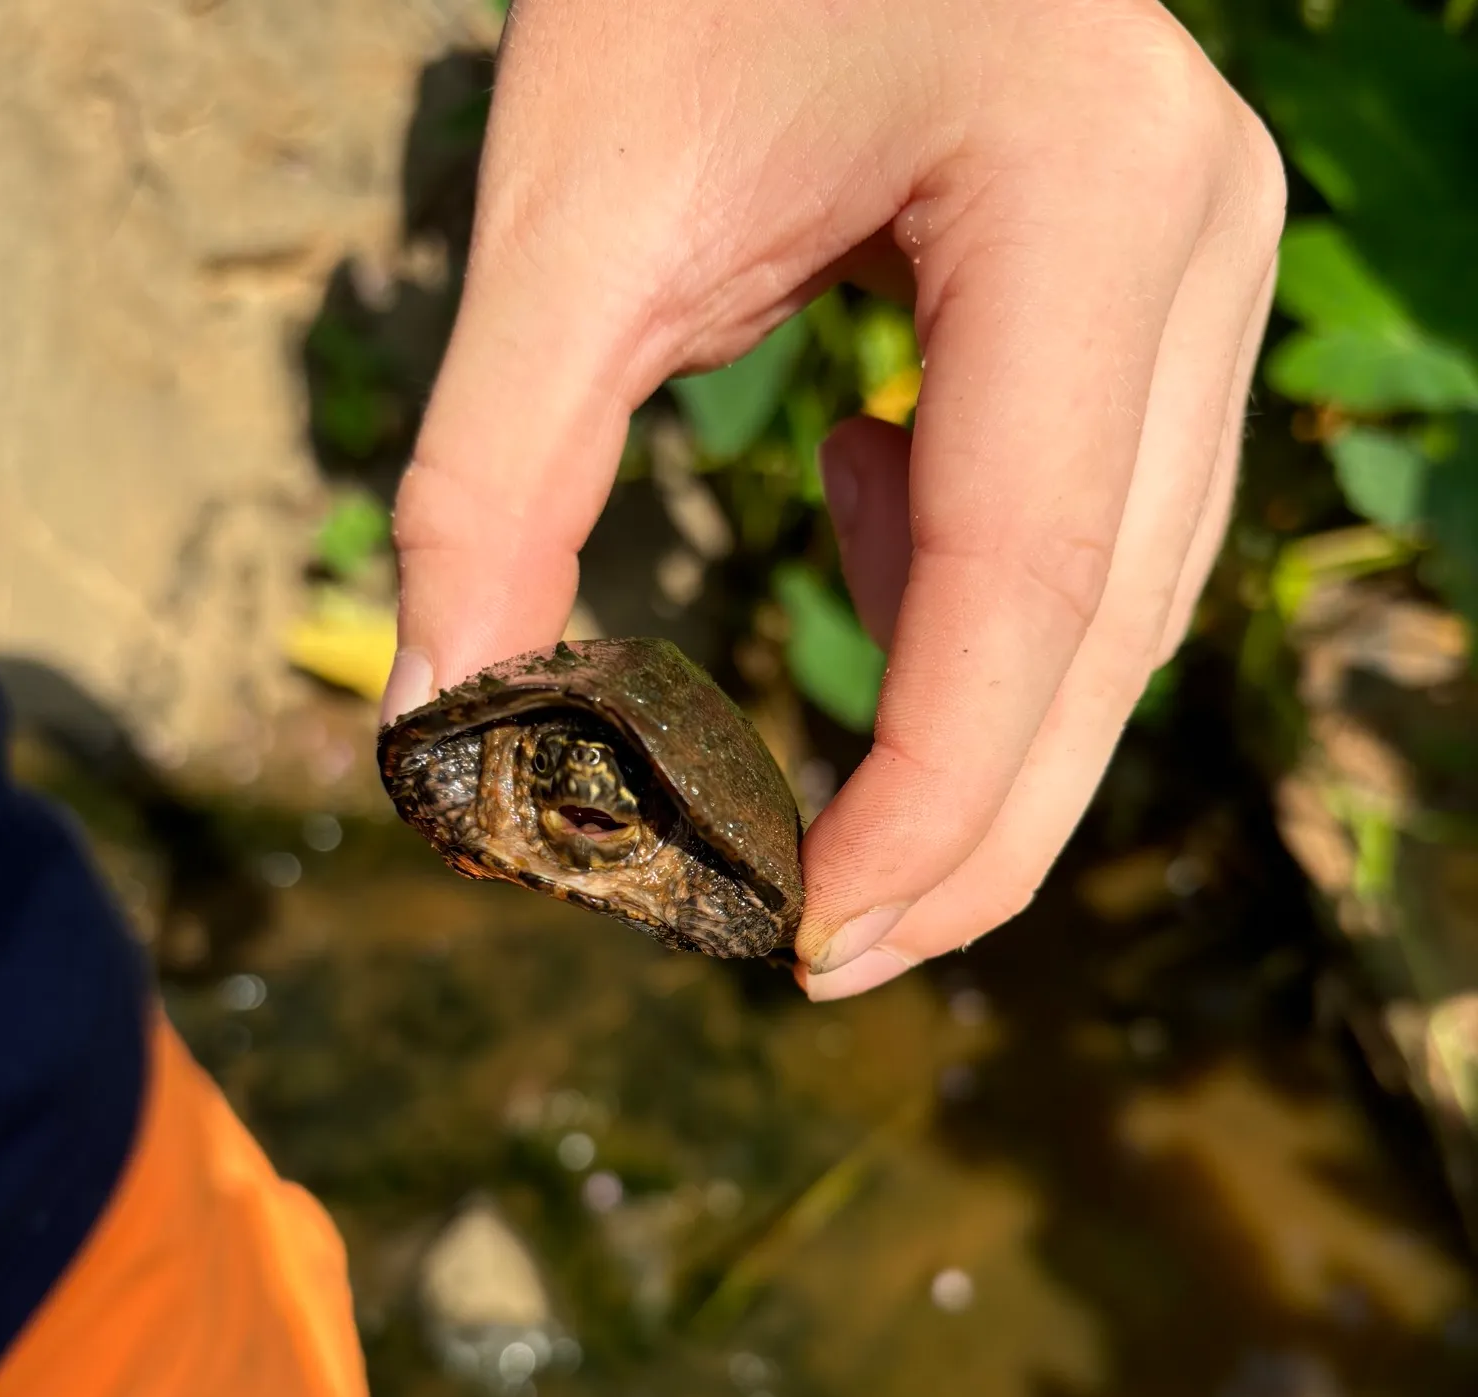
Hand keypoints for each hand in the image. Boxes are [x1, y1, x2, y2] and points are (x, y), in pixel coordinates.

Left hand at [382, 0, 1284, 997]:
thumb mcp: (571, 208)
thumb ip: (494, 473)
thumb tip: (437, 732)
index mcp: (1079, 197)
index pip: (1024, 573)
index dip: (928, 795)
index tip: (806, 934)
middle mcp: (1198, 239)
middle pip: (1108, 625)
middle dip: (976, 824)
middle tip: (834, 950)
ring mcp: (1208, 268)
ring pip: (1125, 595)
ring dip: (977, 724)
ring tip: (826, 747)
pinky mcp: (1161, 296)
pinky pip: (1100, 516)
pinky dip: (976, 591)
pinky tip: (864, 499)